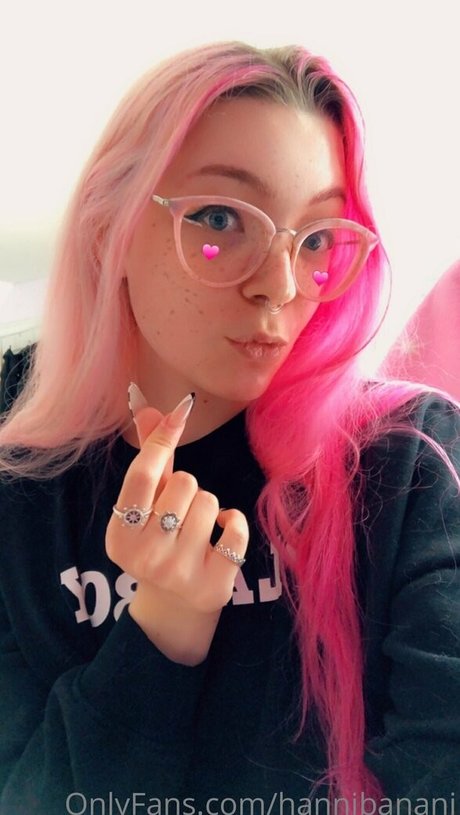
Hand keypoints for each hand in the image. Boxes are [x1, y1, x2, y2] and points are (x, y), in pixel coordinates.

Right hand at [105, 395, 249, 663]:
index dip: (162, 439)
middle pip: (183, 484)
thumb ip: (150, 460)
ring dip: (208, 506)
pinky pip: (236, 527)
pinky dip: (233, 522)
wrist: (174, 604)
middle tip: (179, 510)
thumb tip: (148, 408)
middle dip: (187, 487)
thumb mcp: (146, 506)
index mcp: (121, 534)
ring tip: (197, 526)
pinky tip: (221, 535)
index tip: (178, 413)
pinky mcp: (214, 583)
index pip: (142, 475)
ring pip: (210, 501)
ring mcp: (180, 572)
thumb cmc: (159, 539)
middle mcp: (146, 556)